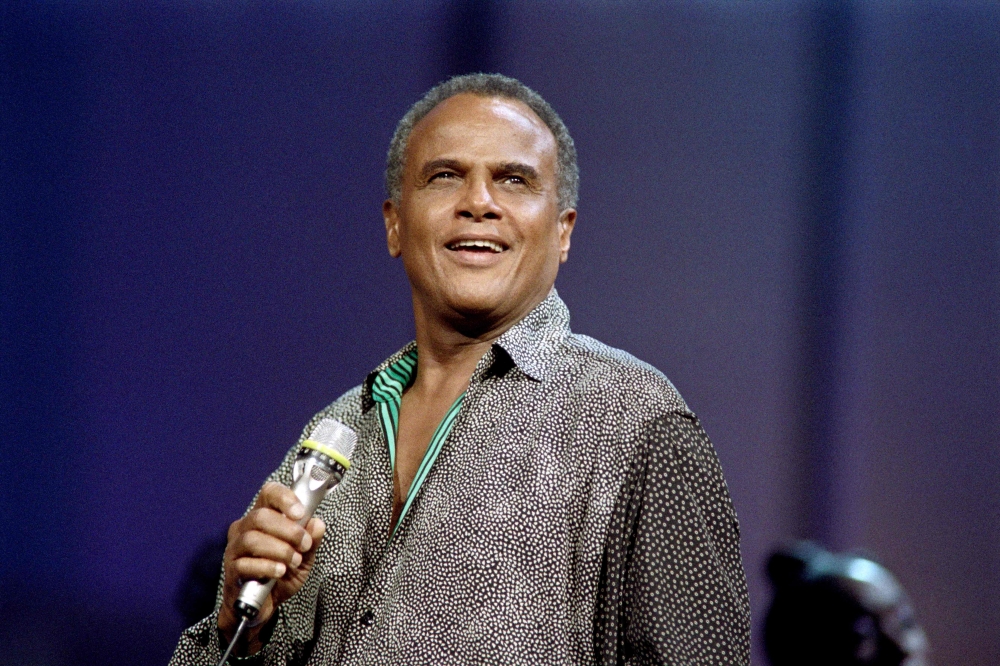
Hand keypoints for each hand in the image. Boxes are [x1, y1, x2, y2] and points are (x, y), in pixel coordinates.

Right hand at [218, 482, 325, 654]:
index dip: (285, 498)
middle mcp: (245, 529)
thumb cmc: (281, 575)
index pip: (269, 494)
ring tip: (293, 561)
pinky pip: (245, 564)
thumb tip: (317, 524)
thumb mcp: (304, 558)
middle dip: (288, 530)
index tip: (300, 513)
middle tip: (303, 544)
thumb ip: (311, 541)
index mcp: (263, 518)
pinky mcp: (231, 570)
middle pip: (260, 516)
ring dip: (279, 550)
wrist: (264, 606)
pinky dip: (267, 567)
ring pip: (252, 539)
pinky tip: (279, 572)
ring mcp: (235, 549)